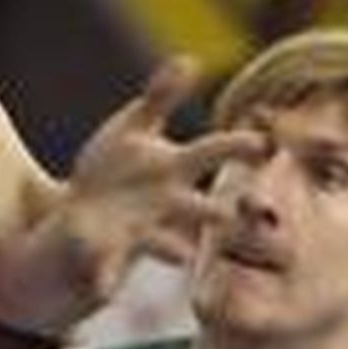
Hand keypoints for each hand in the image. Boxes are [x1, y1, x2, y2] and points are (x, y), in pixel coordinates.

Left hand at [63, 57, 265, 296]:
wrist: (82, 215)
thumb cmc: (116, 168)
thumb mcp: (133, 128)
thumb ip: (160, 96)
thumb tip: (189, 59)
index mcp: (174, 169)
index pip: (214, 154)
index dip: (240, 147)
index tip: (266, 143)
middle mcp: (166, 206)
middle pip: (199, 207)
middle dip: (215, 209)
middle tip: (234, 212)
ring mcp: (140, 233)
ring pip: (163, 245)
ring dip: (173, 250)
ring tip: (182, 258)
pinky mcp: (109, 254)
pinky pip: (110, 270)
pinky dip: (107, 277)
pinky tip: (104, 289)